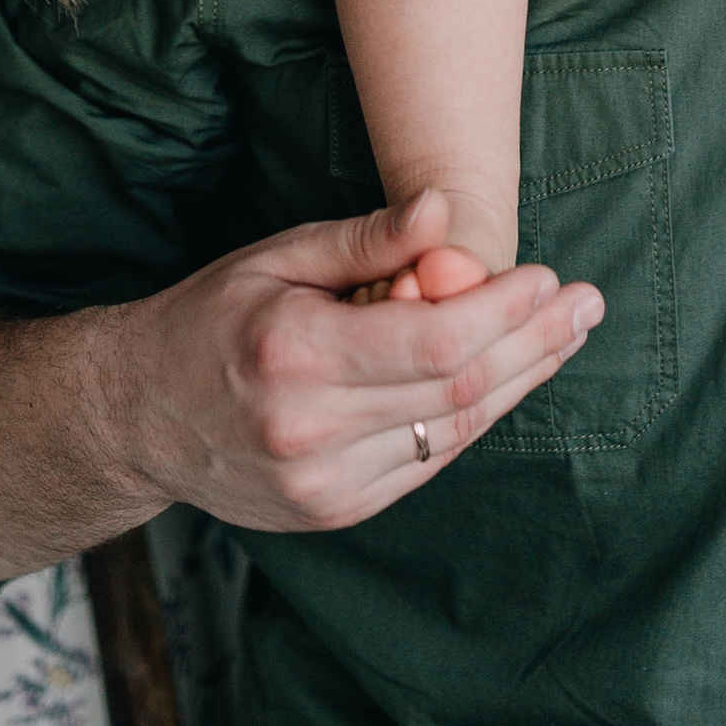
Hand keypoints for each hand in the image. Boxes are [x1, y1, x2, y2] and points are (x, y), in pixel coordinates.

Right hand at [118, 193, 603, 529]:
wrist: (137, 418)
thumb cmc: (208, 318)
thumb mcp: (274, 257)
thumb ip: (363, 241)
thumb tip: (444, 215)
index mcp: (293, 354)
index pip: (433, 340)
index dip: (505, 311)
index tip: (550, 276)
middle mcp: (310, 429)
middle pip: (458, 389)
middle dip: (535, 344)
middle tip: (588, 304)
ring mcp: (324, 483)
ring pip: (452, 431)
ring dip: (520, 382)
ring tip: (565, 336)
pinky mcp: (335, 511)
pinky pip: (427, 460)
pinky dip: (473, 415)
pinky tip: (508, 377)